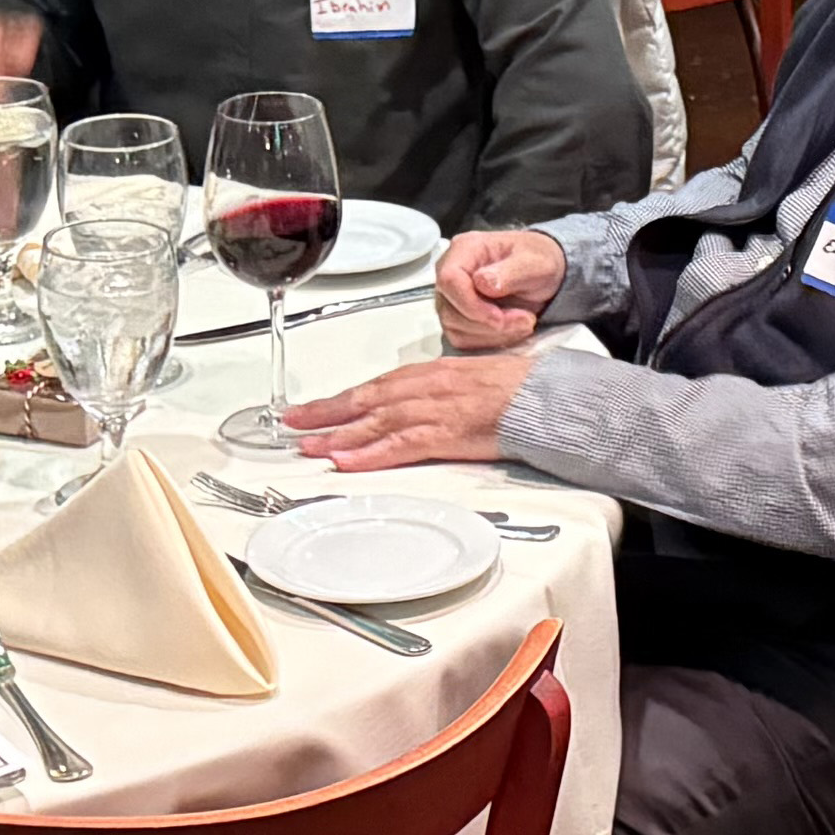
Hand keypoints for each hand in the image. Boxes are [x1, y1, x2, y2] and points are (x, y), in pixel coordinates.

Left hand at [293, 350, 538, 471]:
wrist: (542, 397)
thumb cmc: (514, 389)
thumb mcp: (468, 379)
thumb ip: (437, 391)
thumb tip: (415, 405)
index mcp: (429, 374)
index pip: (374, 386)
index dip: (340, 399)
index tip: (314, 408)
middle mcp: (423, 388)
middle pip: (363, 400)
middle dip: (324, 413)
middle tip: (292, 424)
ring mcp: (431, 410)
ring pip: (373, 422)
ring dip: (336, 435)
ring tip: (308, 447)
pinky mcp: (444, 434)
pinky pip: (398, 446)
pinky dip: (369, 453)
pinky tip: (347, 461)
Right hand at [437, 229, 568, 352]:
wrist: (542, 275)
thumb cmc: (538, 262)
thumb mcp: (536, 263)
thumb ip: (511, 271)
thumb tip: (483, 282)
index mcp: (465, 249)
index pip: (449, 280)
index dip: (472, 305)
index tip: (500, 318)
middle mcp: (450, 272)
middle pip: (450, 309)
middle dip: (488, 324)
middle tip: (525, 321)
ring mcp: (450, 296)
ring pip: (454, 328)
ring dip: (491, 334)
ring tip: (523, 323)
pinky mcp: (457, 317)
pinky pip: (462, 338)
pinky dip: (489, 341)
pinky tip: (512, 330)